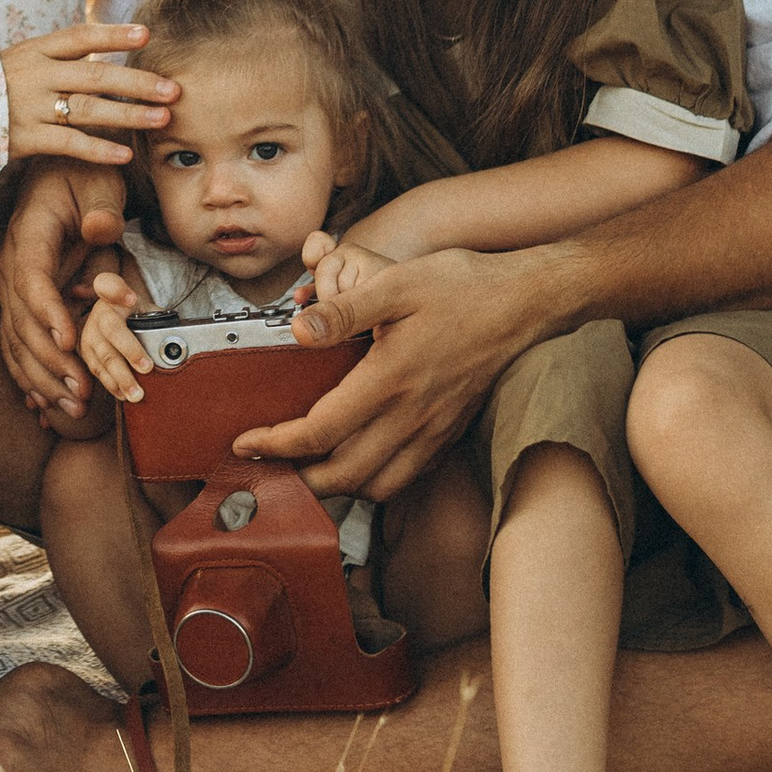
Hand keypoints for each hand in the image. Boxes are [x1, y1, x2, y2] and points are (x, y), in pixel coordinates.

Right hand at [0, 23, 176, 168]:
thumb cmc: (0, 86)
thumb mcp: (25, 59)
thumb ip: (63, 55)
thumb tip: (111, 45)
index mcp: (37, 50)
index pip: (80, 37)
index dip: (114, 35)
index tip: (147, 35)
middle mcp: (36, 75)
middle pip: (95, 76)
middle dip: (137, 83)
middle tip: (173, 89)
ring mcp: (31, 107)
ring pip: (88, 109)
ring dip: (129, 115)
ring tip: (162, 118)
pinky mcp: (26, 138)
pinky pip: (69, 143)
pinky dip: (99, 149)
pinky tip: (125, 154)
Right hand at [0, 161, 129, 417]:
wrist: (60, 169)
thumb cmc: (84, 175)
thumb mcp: (99, 182)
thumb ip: (101, 209)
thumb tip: (99, 230)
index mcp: (29, 235)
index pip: (32, 280)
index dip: (48, 313)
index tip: (70, 342)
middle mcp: (12, 264)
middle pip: (21, 321)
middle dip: (50, 361)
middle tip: (81, 391)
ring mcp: (12, 286)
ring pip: (16, 340)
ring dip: (42, 378)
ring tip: (74, 406)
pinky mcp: (20, 301)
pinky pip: (16, 343)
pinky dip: (29, 375)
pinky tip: (45, 404)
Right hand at [77, 268, 151, 406]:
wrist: (113, 321)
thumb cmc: (134, 317)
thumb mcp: (145, 309)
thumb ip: (156, 320)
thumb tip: (173, 343)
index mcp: (113, 296)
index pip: (109, 284)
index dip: (117, 291)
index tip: (130, 298)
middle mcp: (98, 314)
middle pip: (112, 331)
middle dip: (130, 351)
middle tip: (147, 368)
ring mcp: (89, 334)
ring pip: (103, 357)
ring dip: (121, 377)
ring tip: (137, 393)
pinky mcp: (85, 354)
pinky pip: (97, 371)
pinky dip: (112, 385)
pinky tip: (124, 394)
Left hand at [229, 242, 570, 498]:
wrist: (524, 303)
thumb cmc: (462, 287)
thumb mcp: (397, 284)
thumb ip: (344, 310)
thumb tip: (298, 330)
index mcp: (390, 380)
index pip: (320, 433)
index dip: (276, 445)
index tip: (247, 443)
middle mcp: (412, 416)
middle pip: (345, 476)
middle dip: (299, 481)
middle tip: (267, 468)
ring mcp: (434, 429)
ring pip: (378, 485)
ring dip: (337, 487)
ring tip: (306, 472)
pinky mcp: (449, 431)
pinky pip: (406, 475)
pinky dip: (375, 481)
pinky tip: (358, 462)